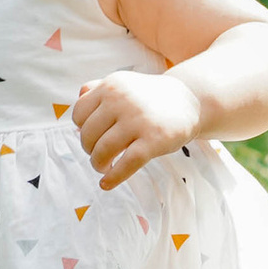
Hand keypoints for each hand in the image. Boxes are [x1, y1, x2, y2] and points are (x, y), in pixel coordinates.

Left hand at [73, 68, 205, 189]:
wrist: (189, 101)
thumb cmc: (150, 97)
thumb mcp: (124, 85)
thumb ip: (98, 90)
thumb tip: (78, 109)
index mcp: (111, 86)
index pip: (79, 114)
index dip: (81, 130)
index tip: (91, 137)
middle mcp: (122, 100)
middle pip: (88, 134)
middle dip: (89, 149)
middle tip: (99, 155)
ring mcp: (138, 120)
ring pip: (103, 150)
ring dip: (98, 164)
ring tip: (104, 167)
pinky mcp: (154, 140)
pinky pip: (126, 164)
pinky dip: (113, 178)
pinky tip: (107, 184)